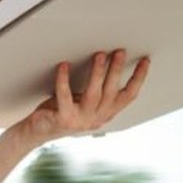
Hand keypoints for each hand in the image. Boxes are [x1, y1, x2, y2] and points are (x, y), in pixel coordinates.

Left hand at [20, 49, 148, 142]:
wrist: (38, 131)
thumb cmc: (61, 111)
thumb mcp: (85, 102)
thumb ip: (97, 89)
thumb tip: (108, 59)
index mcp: (105, 113)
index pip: (128, 96)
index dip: (139, 78)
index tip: (145, 60)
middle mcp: (96, 118)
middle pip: (112, 92)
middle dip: (117, 70)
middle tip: (119, 51)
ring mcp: (81, 120)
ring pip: (94, 94)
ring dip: (97, 73)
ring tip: (99, 55)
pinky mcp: (64, 119)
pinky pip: (65, 96)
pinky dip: (63, 80)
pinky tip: (64, 66)